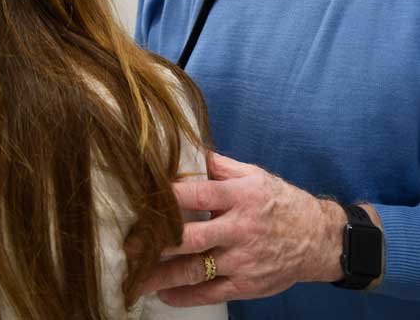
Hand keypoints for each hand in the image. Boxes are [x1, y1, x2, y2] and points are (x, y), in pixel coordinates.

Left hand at [139, 152, 346, 306]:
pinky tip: (164, 294)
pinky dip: (185, 296)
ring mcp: (242, 260)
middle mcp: (239, 228)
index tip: (142, 198)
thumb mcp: (254, 175)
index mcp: (240, 196)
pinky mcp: (246, 285)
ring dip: (162, 275)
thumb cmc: (280, 201)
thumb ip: (221, 166)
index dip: (169, 197)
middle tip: (129, 244)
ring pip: (196, 269)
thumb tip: (189, 150)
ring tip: (135, 277)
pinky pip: (210, 293)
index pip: (198, 194)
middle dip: (157, 241)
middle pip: (191, 237)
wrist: (316, 238)